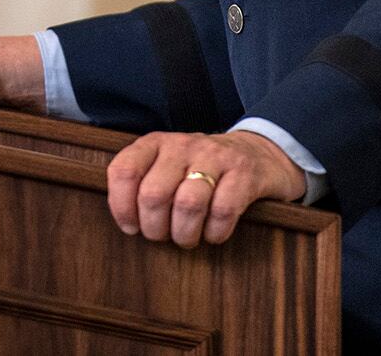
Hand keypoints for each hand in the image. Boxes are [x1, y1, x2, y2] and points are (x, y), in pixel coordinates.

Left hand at [105, 130, 305, 246]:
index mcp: (156, 143)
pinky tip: (214, 233)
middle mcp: (182, 145)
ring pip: (187, 204)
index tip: (132, 227)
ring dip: (185, 234)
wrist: (258, 153)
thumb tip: (125, 222)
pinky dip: (215, 233)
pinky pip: (223, 212)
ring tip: (188, 238)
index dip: (121, 207)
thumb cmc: (201, 170)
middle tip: (164, 236)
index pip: (124, 171)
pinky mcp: (244, 173)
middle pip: (153, 195)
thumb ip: (142, 184)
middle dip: (155, 229)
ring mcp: (215, 156)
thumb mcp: (167, 167)